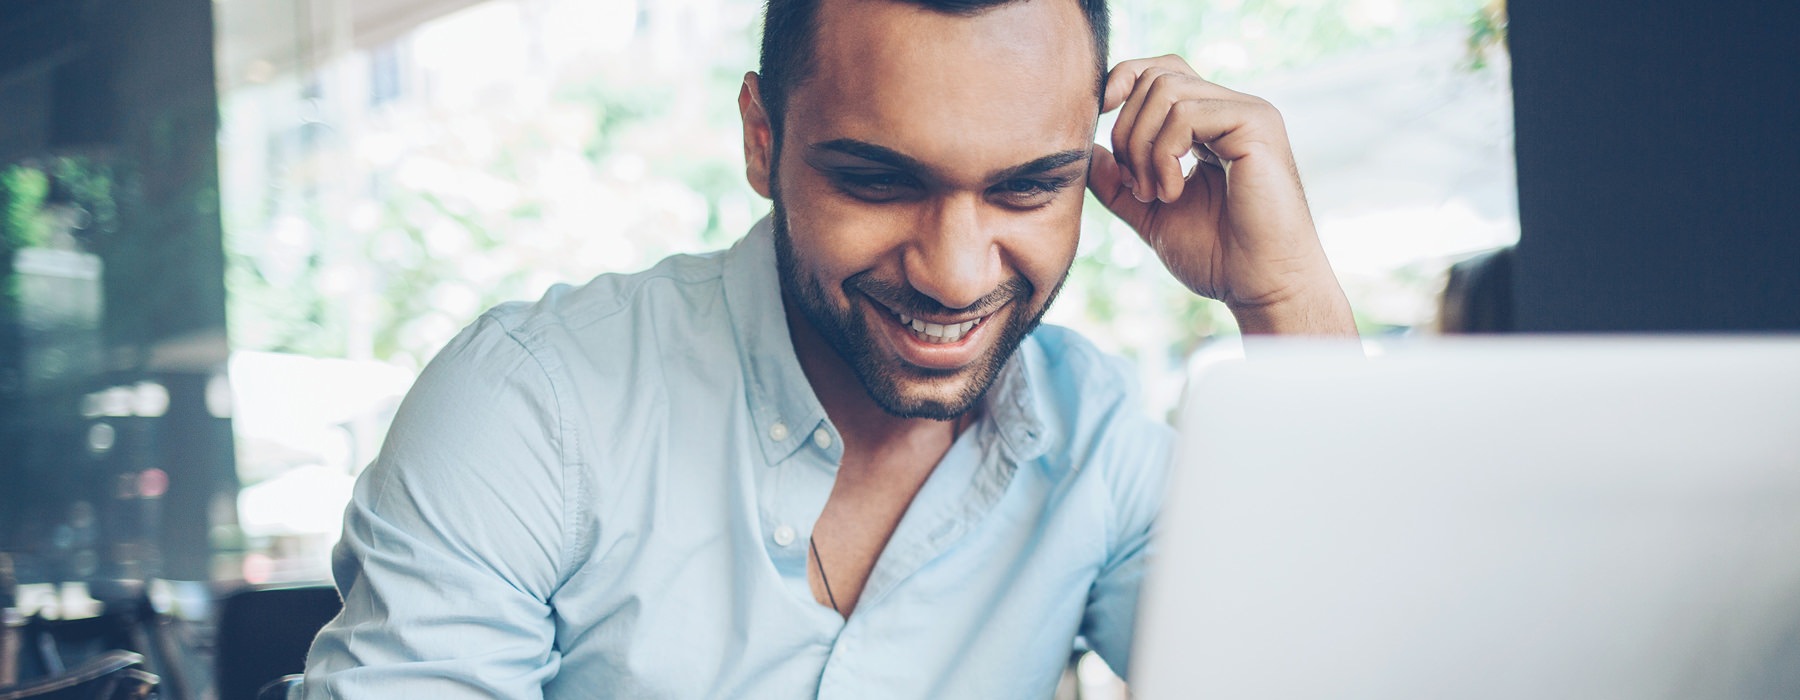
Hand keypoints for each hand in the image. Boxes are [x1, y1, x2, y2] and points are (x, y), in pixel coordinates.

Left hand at [1088, 55, 1354, 333]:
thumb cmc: (1219, 257)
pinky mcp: (1256, 125)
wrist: (1260, 286)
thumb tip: (1088, 148)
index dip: (1124, 83)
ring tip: (1155, 194)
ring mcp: (1248, 113)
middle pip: (1156, 77)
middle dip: (1127, 130)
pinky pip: (1186, 113)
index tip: (1098, 121)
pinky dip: (1163, 154)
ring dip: (1142, 147)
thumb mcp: (1152, 215)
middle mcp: (1232, 110)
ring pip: (1166, 90)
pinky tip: (1173, 193)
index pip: (1161, 73)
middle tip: (1136, 186)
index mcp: (1212, 125)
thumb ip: (1119, 183)